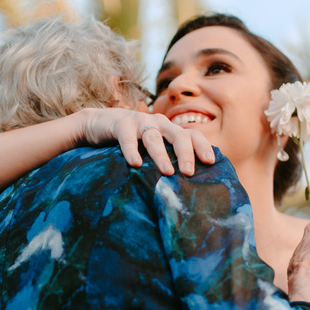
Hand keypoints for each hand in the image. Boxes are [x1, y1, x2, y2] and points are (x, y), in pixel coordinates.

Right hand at [76, 108, 215, 175]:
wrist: (99, 123)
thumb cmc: (131, 141)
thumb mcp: (150, 148)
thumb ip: (165, 159)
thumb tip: (182, 188)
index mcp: (169, 130)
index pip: (192, 135)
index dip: (202, 146)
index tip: (210, 162)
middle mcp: (158, 123)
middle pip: (178, 135)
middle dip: (185, 153)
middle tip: (189, 172)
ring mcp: (139, 122)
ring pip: (154, 137)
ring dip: (161, 155)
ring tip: (167, 172)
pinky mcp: (120, 124)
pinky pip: (127, 138)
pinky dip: (132, 150)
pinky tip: (135, 163)